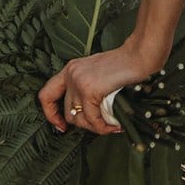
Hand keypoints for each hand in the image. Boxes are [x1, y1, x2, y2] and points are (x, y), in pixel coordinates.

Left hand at [36, 42, 158, 135]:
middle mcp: (70, 74)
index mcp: (70, 69)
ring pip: (79, 118)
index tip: (61, 125)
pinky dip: (103, 127)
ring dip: (95, 127)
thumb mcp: (96, 73)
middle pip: (67, 112)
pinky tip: (114, 126)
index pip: (46, 95)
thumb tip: (85, 116)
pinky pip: (92, 119)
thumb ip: (86, 88)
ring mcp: (78, 82)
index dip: (50, 114)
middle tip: (99, 126)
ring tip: (110, 125)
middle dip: (84, 124)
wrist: (138, 57)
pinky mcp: (89, 90)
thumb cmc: (124, 65)